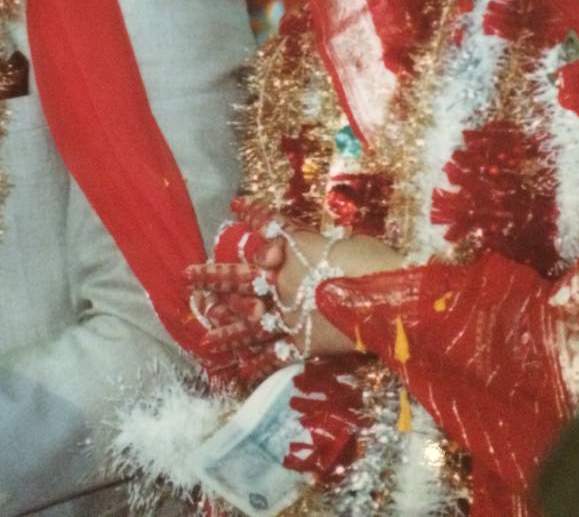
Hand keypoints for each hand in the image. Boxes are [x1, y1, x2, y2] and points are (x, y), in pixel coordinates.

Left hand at [189, 204, 405, 375]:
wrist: (392, 299)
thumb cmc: (375, 262)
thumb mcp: (346, 242)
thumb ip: (321, 245)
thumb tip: (316, 249)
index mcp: (294, 252)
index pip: (268, 229)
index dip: (252, 217)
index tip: (235, 206)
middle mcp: (283, 283)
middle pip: (240, 279)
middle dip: (212, 279)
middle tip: (186, 278)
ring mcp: (289, 315)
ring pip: (248, 324)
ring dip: (225, 330)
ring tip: (202, 339)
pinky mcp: (303, 343)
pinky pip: (274, 355)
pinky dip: (257, 365)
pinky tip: (240, 372)